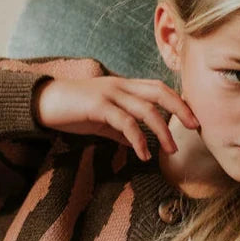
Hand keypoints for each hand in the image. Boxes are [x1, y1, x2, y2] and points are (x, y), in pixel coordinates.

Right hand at [32, 76, 198, 160]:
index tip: (193, 118)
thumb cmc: (73, 111)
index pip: (158, 89)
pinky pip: (124, 122)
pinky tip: (142, 154)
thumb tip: (136, 144)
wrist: (44, 103)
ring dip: (162, 130)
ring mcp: (109, 94)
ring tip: (171, 150)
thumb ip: (120, 130)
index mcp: (124, 87)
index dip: (178, 101)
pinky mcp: (97, 106)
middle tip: (195, 127)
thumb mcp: (102, 121)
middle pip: (159, 92)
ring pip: (145, 108)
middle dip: (181, 108)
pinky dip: (137, 139)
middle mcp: (120, 86)